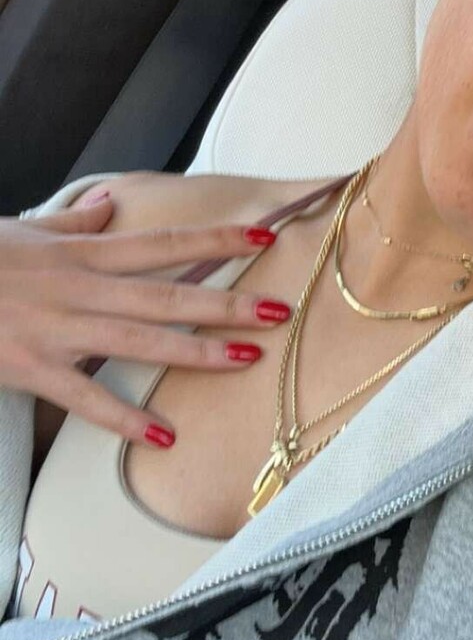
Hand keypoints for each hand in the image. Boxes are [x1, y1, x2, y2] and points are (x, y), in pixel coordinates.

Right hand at [2, 190, 291, 447]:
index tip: (264, 235)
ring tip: (246, 359)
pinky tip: (161, 435)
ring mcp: (59, 329)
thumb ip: (73, 225)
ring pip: (139, 339)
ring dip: (195, 351)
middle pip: (166, 293)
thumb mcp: (24, 230)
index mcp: (82, 254)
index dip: (215, 240)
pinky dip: (123, 418)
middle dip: (225, 301)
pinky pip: (85, 397)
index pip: (162, 243)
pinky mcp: (33, 367)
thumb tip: (108, 204)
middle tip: (279, 310)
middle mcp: (80, 288)